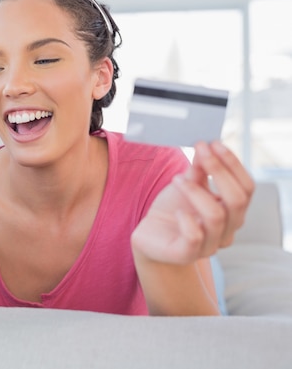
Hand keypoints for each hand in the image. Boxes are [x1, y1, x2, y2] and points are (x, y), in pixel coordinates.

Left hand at [131, 141, 254, 264]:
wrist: (150, 236)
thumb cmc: (172, 209)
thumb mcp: (186, 184)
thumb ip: (198, 169)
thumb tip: (207, 146)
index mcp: (232, 212)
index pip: (247, 188)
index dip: (233, 164)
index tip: (214, 143)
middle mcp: (227, 230)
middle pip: (238, 200)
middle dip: (219, 171)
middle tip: (199, 151)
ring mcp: (209, 245)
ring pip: (216, 216)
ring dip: (196, 191)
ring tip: (177, 179)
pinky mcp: (186, 254)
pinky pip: (194, 237)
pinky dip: (185, 219)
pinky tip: (176, 211)